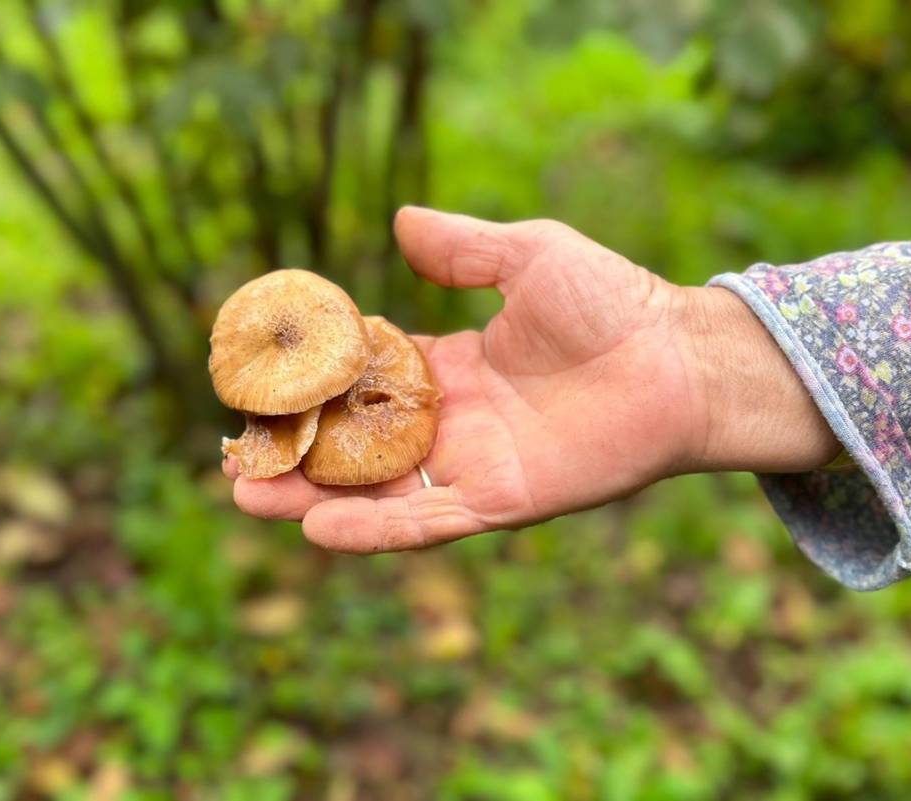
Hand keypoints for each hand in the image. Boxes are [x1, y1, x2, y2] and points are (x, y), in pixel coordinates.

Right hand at [224, 208, 837, 551]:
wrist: (677, 360)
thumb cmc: (612, 302)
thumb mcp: (527, 256)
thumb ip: (463, 248)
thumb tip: (399, 221)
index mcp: (453, 366)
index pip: (365, 381)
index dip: (312, 386)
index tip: (257, 384)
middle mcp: (454, 421)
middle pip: (358, 445)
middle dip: (298, 453)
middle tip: (233, 458)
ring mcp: (474, 465)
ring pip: (378, 491)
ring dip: (314, 497)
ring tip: (248, 495)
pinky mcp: (501, 501)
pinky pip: (426, 521)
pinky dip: (372, 527)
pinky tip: (315, 526)